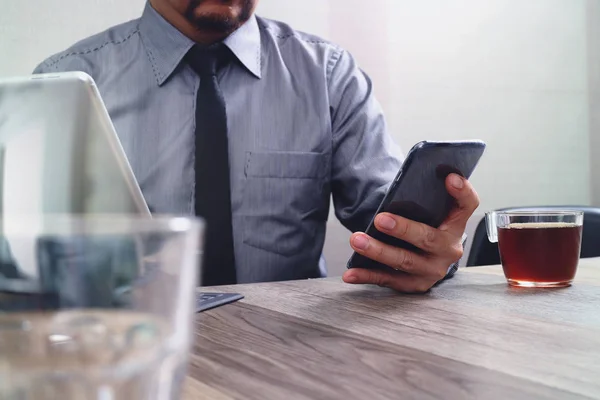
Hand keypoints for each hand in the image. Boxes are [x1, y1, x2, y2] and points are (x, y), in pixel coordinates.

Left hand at [342, 174, 479, 292]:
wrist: (428, 258)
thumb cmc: (425, 225)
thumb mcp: (431, 211)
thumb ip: (424, 197)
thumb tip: (403, 182)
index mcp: (456, 223)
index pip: (467, 204)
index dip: (462, 191)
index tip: (450, 177)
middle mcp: (449, 249)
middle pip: (428, 238)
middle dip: (403, 229)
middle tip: (380, 219)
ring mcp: (433, 270)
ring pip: (405, 261)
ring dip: (378, 251)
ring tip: (357, 240)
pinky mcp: (415, 284)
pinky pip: (388, 280)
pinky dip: (367, 275)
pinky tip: (350, 273)